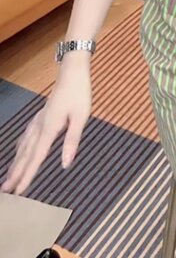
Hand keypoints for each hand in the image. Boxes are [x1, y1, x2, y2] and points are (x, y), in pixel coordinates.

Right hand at [0, 62, 91, 194]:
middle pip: (25, 154)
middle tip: (6, 191)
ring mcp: (39, 120)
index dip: (28, 175)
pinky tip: (19, 151)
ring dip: (16, 162)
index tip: (19, 192)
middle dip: (16, 173)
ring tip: (8, 177)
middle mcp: (40, 126)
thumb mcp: (81, 117)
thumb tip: (65, 164)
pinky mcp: (41, 115)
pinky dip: (20, 147)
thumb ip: (72, 141)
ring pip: (23, 146)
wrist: (73, 72)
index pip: (36, 157)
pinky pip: (26, 136)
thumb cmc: (79, 93)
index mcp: (49, 128)